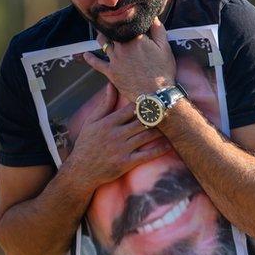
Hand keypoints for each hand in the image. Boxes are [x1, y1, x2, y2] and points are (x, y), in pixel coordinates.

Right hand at [57, 83, 171, 188]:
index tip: (158, 98)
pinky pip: (147, 155)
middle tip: (171, 109)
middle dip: (157, 115)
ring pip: (146, 136)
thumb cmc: (86, 144)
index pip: (131, 108)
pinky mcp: (126, 163)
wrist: (81, 170)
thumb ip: (104, 104)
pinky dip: (160, 149)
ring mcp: (121, 149)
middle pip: (142, 121)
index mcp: (108, 122)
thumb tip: (112, 84)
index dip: (146, 103)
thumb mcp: (92, 121)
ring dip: (161, 130)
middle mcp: (116, 134)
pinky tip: (169, 144)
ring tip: (173, 124)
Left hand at [83, 18, 175, 100]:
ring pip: (103, 43)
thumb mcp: (165, 48)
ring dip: (102, 37)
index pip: (127, 22)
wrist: (155, 95)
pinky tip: (86, 55)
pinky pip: (97, 64)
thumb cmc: (162, 71)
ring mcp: (114, 59)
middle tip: (111, 21)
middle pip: (113, 31)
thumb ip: (158, 30)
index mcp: (136, 38)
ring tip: (102, 33)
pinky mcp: (110, 72)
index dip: (126, 18)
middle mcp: (122, 46)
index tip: (126, 14)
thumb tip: (153, 17)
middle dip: (112, 25)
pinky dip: (90, 59)